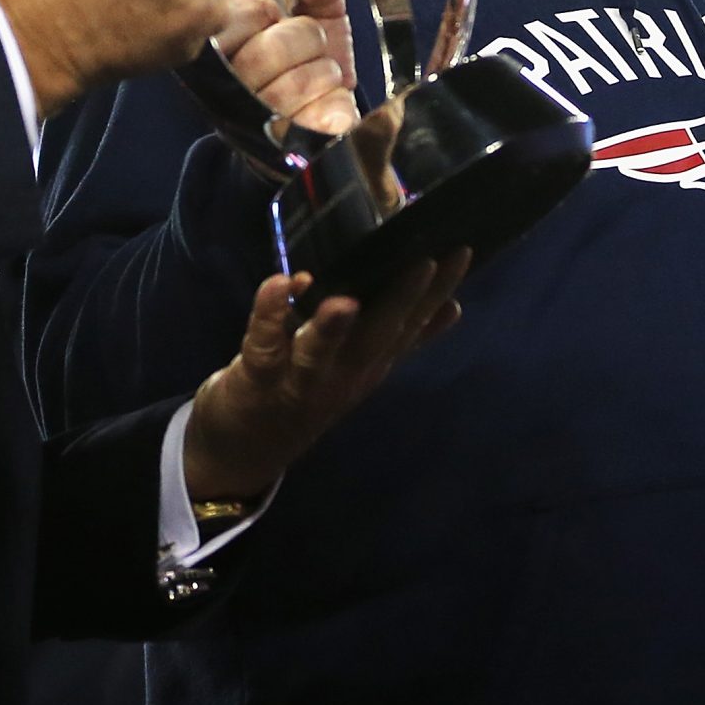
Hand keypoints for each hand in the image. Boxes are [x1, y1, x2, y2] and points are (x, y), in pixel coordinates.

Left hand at [181, 251, 469, 502]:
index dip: (437, 292)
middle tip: (426, 259)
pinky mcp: (258, 380)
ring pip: (320, 353)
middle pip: (377, 337)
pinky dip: (269, 314)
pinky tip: (279, 282)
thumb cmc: (306, 391)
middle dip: (401, 300)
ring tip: (347, 299)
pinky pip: (263, 345)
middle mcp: (344, 375)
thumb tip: (451, 306)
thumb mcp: (361, 367)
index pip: (412, 325)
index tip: (460, 252)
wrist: (245, 452)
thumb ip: (400, 337)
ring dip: (333, 327)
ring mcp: (300, 381)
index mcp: (371, 366)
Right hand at [216, 0, 357, 139]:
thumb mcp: (315, 12)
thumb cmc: (309, 63)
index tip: (276, 20)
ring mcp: (253, 121)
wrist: (327, 127)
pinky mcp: (285, 148)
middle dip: (305, 41)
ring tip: (319, 76)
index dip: (270, 14)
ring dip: (323, 73)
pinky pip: (318, 117)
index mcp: (220, 45)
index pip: (241, 14)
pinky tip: (329, 104)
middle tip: (309, 50)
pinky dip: (335, 104)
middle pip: (269, 50)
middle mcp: (226, 86)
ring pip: (294, 84)